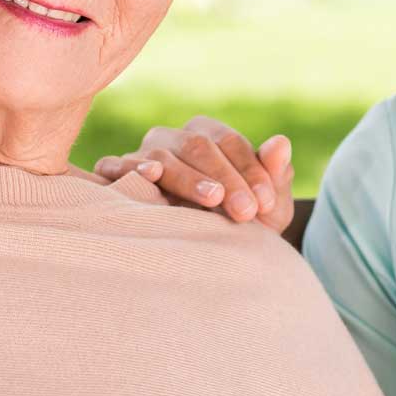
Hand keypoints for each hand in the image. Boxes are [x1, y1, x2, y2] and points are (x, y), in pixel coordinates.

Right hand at [94, 116, 294, 233]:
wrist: (209, 260)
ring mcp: (141, 156)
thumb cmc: (241, 226)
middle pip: (196, 145)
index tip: (266, 202)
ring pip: (160, 155)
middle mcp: (172, 139)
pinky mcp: (115, 176)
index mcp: (207, 135)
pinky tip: (148, 176)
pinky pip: (113, 166)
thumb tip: (281, 142)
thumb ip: (275, 175)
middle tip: (245, 211)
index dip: (250, 169)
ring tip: (212, 199)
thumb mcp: (268, 207)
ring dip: (188, 177)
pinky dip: (126, 168)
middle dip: (224, 177)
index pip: (228, 141)